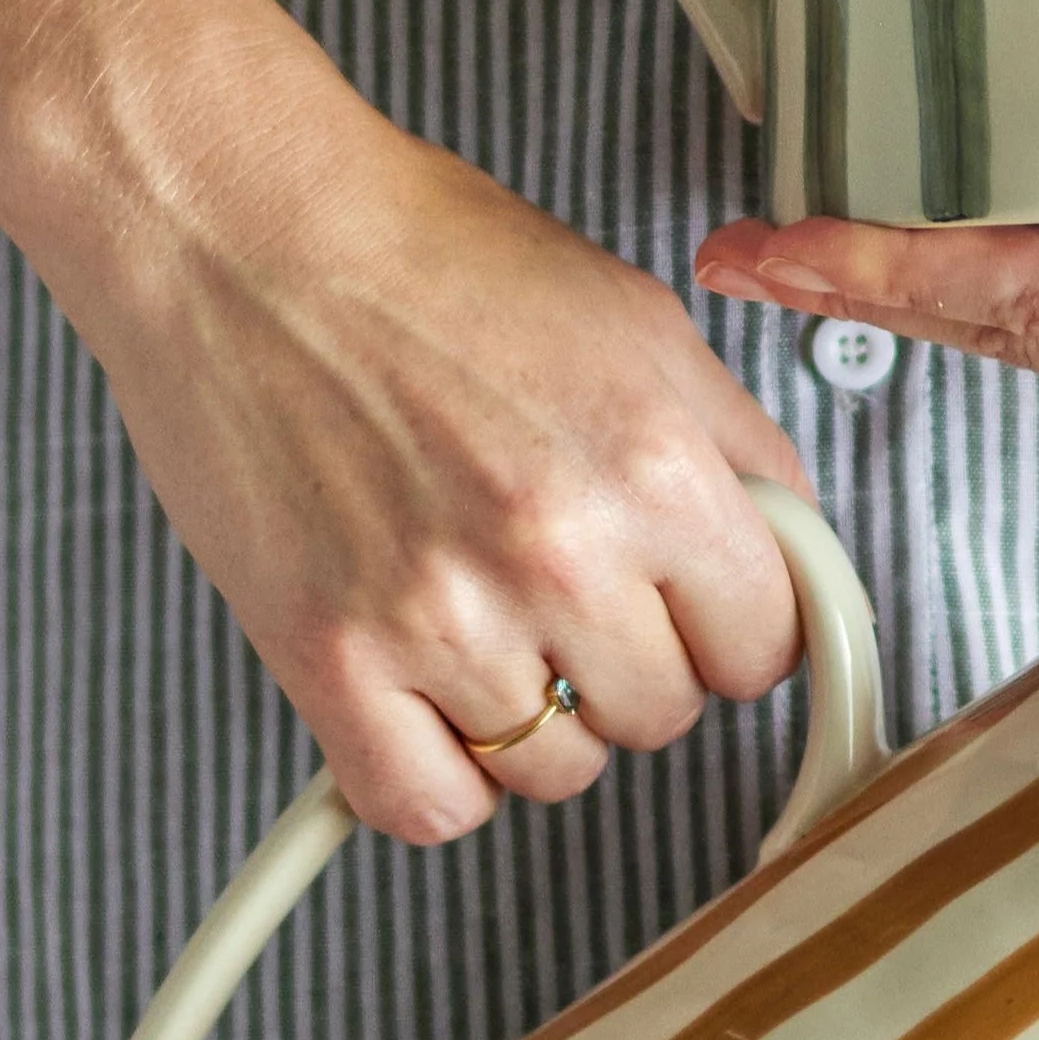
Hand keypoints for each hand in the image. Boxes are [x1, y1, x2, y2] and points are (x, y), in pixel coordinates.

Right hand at [51, 95, 808, 844]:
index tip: (698, 606)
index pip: (769, 643)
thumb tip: (791, 548)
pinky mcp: (326, 658)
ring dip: (537, 713)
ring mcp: (440, 615)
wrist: (247, 232)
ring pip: (555, 769)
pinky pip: (427, 807)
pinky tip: (431, 696)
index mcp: (654, 462)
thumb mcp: (638, 321)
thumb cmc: (428, 255)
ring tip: (490, 609)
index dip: (737, 624)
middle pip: (666, 713)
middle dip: (637, 659)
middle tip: (576, 584)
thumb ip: (737, 447)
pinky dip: (440, 774)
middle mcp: (559, 551)